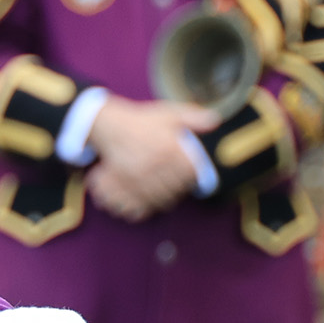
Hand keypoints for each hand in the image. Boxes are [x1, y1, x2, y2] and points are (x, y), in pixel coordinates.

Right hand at [83, 96, 217, 221]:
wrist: (109, 125)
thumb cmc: (141, 121)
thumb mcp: (169, 113)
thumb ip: (193, 117)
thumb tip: (214, 122)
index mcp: (169, 149)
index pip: (191, 174)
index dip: (194, 177)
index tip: (192, 175)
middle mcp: (154, 164)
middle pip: (176, 189)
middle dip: (179, 190)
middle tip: (177, 185)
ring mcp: (138, 177)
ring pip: (159, 199)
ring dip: (165, 199)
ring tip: (165, 193)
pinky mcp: (123, 185)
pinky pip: (138, 205)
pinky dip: (145, 208)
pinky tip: (148, 201)